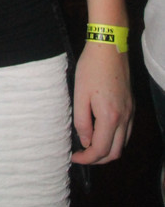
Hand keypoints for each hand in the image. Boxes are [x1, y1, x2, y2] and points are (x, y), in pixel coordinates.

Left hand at [71, 40, 133, 164]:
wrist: (109, 47)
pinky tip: (102, 132)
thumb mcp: (80, 94)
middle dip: (97, 159)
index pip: (100, 150)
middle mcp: (124, 118)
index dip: (86, 159)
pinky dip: (115, 139)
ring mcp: (130, 112)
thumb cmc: (91, 68)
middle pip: (115, 152)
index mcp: (110, 117)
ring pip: (123, 144)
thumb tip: (85, 141)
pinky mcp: (131, 105)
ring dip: (107, 150)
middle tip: (81, 155)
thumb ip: (82, 122)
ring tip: (90, 146)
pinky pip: (126, 132)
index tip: (74, 157)